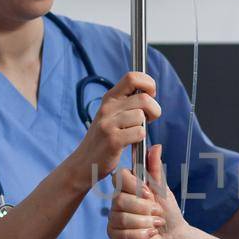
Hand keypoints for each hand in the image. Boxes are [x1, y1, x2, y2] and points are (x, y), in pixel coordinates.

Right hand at [71, 71, 160, 185]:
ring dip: (144, 126)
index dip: (148, 84)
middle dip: (154, 110)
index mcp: (110, 98)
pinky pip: (139, 132)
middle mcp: (107, 108)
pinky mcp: (113, 140)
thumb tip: (150, 93)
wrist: (84, 162)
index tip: (150, 95)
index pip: (132, 76)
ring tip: (134, 133)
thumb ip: (127, 102)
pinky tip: (130, 142)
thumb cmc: (104, 138)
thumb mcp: (111, 114)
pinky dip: (140, 138)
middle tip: (149, 119)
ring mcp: (108, 124)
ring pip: (141, 116)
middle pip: (144, 98)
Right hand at [107, 144, 187, 238]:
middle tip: (157, 211)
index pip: (119, 178)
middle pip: (119, 200)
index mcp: (127, 187)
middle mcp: (117, 202)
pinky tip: (150, 234)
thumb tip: (155, 146)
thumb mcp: (162, 188)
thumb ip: (155, 169)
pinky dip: (141, 234)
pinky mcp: (115, 236)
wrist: (173, 238)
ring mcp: (114, 219)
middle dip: (143, 207)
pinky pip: (123, 233)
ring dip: (145, 222)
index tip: (149, 193)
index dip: (134, 186)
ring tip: (156, 224)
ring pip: (122, 217)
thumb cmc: (167, 213)